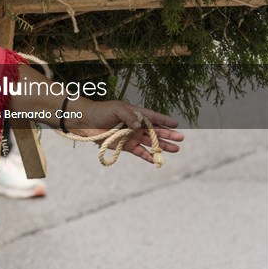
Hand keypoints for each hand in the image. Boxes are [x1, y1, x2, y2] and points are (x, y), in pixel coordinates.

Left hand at [68, 101, 183, 164]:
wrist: (86, 121)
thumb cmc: (101, 112)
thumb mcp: (117, 108)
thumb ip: (129, 116)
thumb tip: (140, 126)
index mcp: (136, 114)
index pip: (153, 117)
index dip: (164, 120)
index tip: (176, 123)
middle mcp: (136, 126)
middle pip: (156, 131)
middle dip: (168, 135)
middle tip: (181, 138)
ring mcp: (132, 137)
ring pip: (151, 143)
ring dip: (162, 146)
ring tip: (175, 149)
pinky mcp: (126, 146)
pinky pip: (140, 152)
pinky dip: (148, 156)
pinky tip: (157, 160)